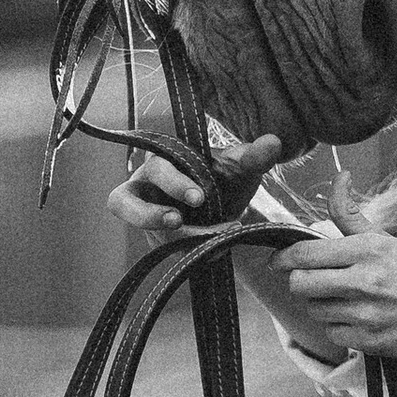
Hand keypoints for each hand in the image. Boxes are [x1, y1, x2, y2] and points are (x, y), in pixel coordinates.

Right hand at [108, 124, 286, 236]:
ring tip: (187, 244)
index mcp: (164, 163)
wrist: (228, 208)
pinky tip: (211, 253)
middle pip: (123, 200)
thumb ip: (255, 157)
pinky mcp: (153, 238)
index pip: (158, 169)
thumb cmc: (226, 180)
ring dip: (154, 234)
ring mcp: (145, 216)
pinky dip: (182, 252)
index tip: (200, 198)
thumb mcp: (242, 169)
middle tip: (177, 221)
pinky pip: (158, 248)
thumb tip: (274, 142)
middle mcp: (145, 188)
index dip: (174, 184)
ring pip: (132, 225)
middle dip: (149, 214)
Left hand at [275, 214, 396, 361]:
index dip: (284, 258)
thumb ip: (352, 216)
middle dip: (300, 282)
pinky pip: (331, 333)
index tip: (278, 261)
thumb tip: (340, 178)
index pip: (305, 254)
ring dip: (321, 304)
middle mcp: (363, 281)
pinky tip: (357, 319)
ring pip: (314, 310)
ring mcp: (365, 314)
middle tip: (312, 281)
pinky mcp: (368, 341)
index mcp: (367, 250)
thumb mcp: (388, 239)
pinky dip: (338, 327)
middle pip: (300, 284)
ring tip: (344, 299)